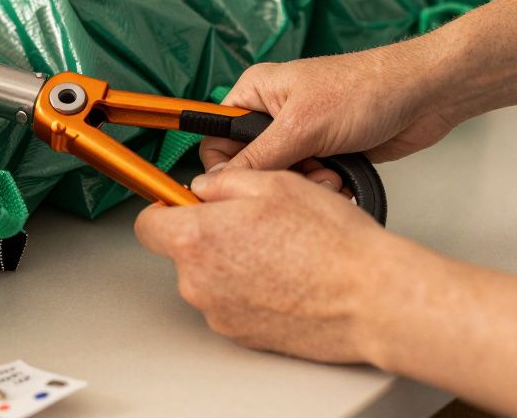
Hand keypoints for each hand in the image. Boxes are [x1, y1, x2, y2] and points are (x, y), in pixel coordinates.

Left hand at [135, 166, 419, 361]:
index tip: (183, 204)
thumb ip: (224, 180)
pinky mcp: (242, 335)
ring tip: (280, 250)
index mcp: (196, 238)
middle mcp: (199, 282)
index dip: (166, 208)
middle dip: (210, 234)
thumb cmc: (330, 241)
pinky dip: (251, 290)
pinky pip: (233, 303)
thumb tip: (204, 186)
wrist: (369, 297)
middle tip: (255, 222)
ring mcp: (219, 313)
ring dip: (233, 262)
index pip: (147, 224)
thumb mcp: (273, 182)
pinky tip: (286, 276)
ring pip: (210, 277)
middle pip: (183, 252)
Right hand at [202, 39, 457, 171]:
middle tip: (300, 176)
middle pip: (249, 165)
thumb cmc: (365, 89)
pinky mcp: (326, 153)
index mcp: (256, 93)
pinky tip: (342, 179)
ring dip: (304, 186)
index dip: (223, 167)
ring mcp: (301, 135)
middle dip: (275, 179)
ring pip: (282, 179)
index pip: (216, 137)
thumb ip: (256, 158)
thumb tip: (214, 182)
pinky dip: (324, 188)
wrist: (424, 96)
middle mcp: (273, 113)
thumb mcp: (301, 126)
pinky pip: (310, 183)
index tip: (239, 189)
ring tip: (329, 176)